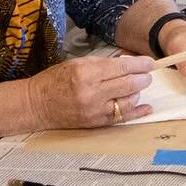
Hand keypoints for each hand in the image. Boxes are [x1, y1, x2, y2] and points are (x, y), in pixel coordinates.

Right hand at [24, 53, 154, 129]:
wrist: (35, 105)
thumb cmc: (56, 80)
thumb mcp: (80, 63)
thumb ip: (106, 63)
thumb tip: (132, 62)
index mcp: (87, 73)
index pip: (123, 67)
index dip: (141, 64)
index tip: (150, 62)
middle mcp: (92, 93)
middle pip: (130, 84)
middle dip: (143, 78)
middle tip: (146, 75)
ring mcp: (93, 110)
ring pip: (129, 101)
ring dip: (137, 93)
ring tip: (134, 88)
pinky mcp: (94, 123)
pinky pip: (121, 118)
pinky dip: (136, 112)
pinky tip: (146, 107)